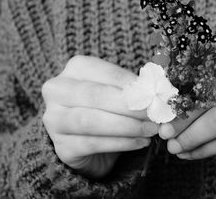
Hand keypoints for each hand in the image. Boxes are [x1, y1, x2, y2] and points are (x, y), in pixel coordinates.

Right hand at [42, 56, 158, 178]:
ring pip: (91, 121)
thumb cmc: (107, 108)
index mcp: (76, 68)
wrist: (87, 142)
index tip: (157, 96)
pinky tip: (140, 143)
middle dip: (131, 106)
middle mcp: (58, 90)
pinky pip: (92, 143)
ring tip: (151, 130)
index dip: (135, 86)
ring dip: (127, 126)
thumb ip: (135, 90)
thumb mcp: (119, 93)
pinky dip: (121, 143)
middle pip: (97, 95)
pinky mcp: (61, 146)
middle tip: (155, 115)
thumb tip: (160, 94)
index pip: (108, 74)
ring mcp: (54, 119)